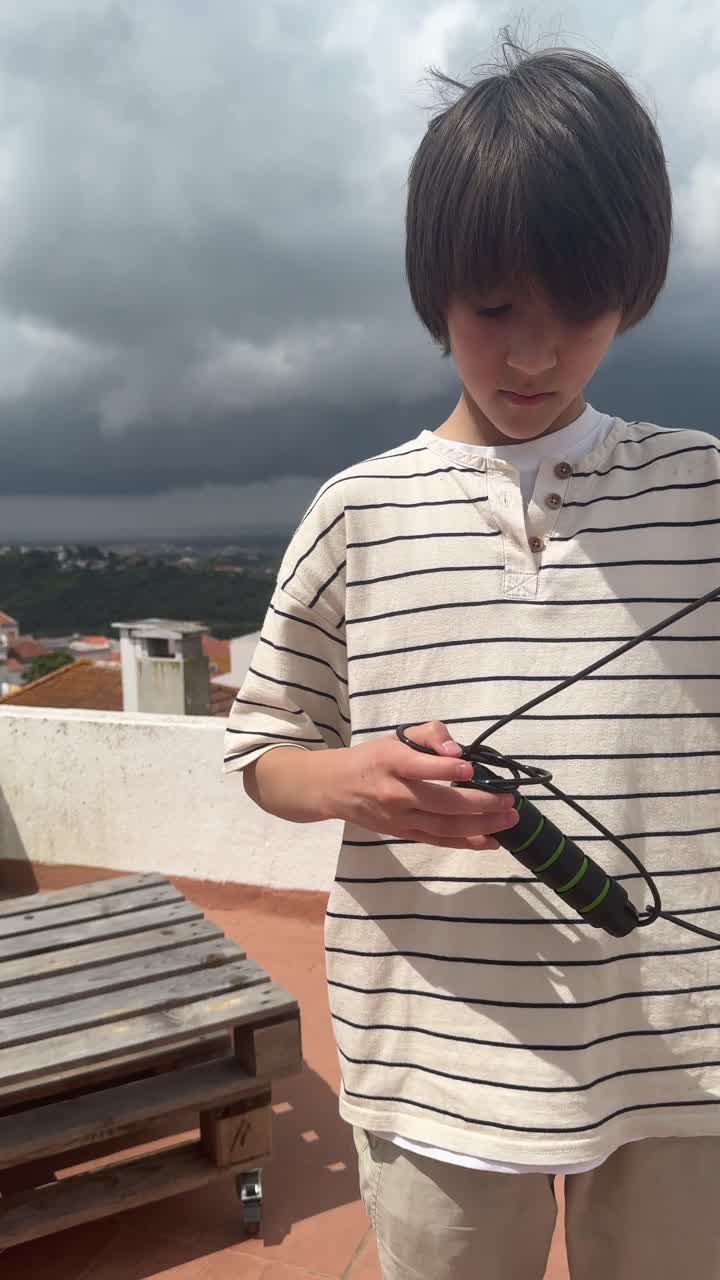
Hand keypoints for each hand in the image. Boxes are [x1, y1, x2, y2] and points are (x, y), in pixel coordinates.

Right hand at [324, 721, 518, 848]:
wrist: (337, 788)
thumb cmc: (374, 758)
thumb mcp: (397, 737)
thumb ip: (430, 735)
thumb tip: (457, 751)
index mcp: (391, 762)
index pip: (420, 767)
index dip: (446, 768)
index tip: (471, 767)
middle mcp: (395, 793)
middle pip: (441, 803)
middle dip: (480, 803)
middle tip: (509, 800)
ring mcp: (401, 818)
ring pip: (444, 827)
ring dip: (481, 825)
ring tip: (509, 819)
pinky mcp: (404, 834)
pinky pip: (439, 841)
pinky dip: (467, 843)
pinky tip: (491, 840)